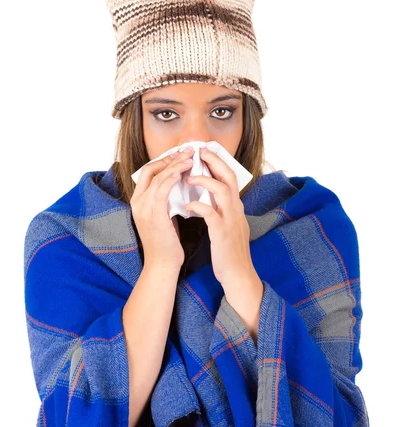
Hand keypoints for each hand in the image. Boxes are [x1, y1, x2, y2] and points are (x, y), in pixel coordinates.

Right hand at [130, 147, 194, 268]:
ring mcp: (143, 208)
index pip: (149, 171)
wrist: (163, 264)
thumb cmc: (167, 242)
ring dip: (175, 165)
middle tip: (189, 151)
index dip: (165, 160)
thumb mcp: (164, 215)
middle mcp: (137, 202)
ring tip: (190, 158)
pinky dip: (172, 177)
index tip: (182, 155)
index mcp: (139, 201)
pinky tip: (183, 171)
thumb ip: (166, 199)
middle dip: (171, 158)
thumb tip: (180, 183)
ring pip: (158, 177)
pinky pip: (161, 189)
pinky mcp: (153, 214)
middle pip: (151, 169)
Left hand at [184, 147, 253, 284]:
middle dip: (214, 162)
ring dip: (205, 181)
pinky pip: (211, 215)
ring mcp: (230, 220)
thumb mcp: (229, 225)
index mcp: (235, 207)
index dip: (218, 162)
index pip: (230, 177)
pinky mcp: (222, 234)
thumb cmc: (229, 252)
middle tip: (199, 152)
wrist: (238, 275)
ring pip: (222, 191)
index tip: (205, 151)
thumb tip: (210, 197)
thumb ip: (222, 210)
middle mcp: (236, 210)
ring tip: (190, 178)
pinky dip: (199, 207)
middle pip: (229, 177)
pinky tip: (188, 207)